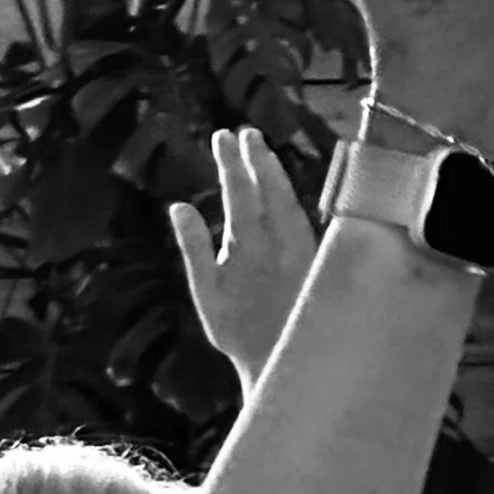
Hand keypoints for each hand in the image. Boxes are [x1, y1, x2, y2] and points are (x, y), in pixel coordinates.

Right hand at [169, 127, 317, 389]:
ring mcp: (300, 247)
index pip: (239, 191)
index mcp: (248, 246)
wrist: (280, 359)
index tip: (221, 137)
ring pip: (290, 198)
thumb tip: (178, 207)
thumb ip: (194, 247)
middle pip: (270, 186)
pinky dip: (290, 195)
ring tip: (262, 150)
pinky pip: (302, 214)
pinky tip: (283, 189)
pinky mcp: (314, 256)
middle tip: (244, 133)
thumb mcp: (206, 292)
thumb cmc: (237, 331)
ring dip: (275, 171)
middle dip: (256, 157)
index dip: (230, 161)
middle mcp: (279, 241)